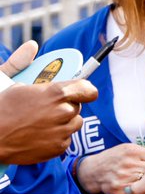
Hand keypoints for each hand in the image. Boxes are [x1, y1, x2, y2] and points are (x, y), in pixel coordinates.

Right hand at [0, 42, 99, 163]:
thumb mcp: (7, 80)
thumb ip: (20, 62)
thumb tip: (31, 45)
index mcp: (56, 93)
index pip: (87, 89)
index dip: (85, 90)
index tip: (83, 91)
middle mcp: (63, 112)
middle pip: (77, 106)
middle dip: (65, 105)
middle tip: (46, 107)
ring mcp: (62, 131)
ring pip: (74, 123)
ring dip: (63, 122)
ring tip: (41, 121)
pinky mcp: (58, 148)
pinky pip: (66, 139)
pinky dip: (56, 137)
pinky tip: (39, 135)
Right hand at [76, 143, 144, 193]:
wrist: (92, 170)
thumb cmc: (114, 158)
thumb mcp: (128, 149)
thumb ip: (144, 152)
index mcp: (132, 151)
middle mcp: (128, 163)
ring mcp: (122, 176)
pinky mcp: (117, 188)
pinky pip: (135, 192)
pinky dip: (141, 192)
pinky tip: (144, 191)